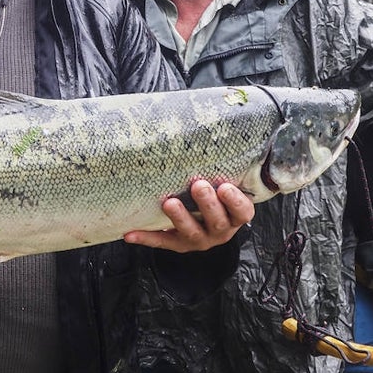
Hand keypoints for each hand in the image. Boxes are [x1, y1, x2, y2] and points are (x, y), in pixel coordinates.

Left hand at [123, 180, 253, 251]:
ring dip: (180, 218)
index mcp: (234, 216)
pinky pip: (161, 241)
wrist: (201, 217)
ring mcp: (199, 239)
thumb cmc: (213, 190)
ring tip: (169, 203)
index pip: (242, 212)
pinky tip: (130, 233)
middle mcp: (220, 230)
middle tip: (197, 185)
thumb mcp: (222, 181)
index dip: (235, 202)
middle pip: (217, 222)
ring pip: (192, 233)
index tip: (224, 187)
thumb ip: (222, 167)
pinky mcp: (177, 244)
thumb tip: (212, 128)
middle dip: (207, 204)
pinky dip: (146, 237)